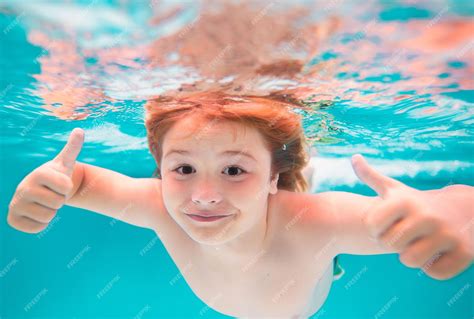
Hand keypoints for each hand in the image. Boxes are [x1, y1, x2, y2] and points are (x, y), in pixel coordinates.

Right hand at [7, 128, 84, 232]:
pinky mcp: (12, 219)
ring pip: (48, 217)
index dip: (67, 187)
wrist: (39, 191)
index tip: (60, 183)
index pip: (66, 187)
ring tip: (44, 202)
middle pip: (57, 203)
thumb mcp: (65, 162)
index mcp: (38, 173)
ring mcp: (15, 204)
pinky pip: (37, 228)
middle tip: (52, 194)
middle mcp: (22, 188)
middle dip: (59, 200)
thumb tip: (79, 130)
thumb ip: (73, 148)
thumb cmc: (56, 176)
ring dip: (50, 212)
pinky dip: (41, 224)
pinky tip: (36, 212)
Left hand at [351, 154, 472, 279]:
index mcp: (405, 201)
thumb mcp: (395, 189)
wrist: (465, 210)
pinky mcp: (464, 252)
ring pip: (410, 260)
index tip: (386, 226)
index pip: (371, 227)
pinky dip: (434, 267)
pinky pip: (435, 272)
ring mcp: (446, 234)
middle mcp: (426, 216)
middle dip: (394, 244)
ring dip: (413, 257)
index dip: (376, 230)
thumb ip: (371, 176)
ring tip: (419, 244)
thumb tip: (354, 157)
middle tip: (405, 236)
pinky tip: (438, 253)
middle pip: (390, 245)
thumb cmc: (418, 203)